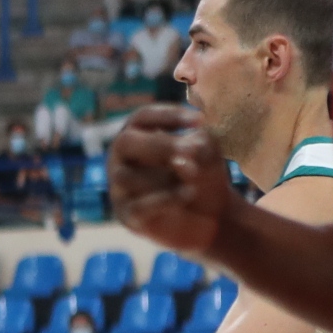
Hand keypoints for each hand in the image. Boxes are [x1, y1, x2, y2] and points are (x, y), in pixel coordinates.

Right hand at [109, 106, 234, 251]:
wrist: (212, 215)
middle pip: (125, 143)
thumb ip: (198, 143)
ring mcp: (121, 189)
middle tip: (190, 150)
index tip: (200, 120)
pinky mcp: (129, 217)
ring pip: (127, 177)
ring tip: (194, 174)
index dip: (168, 116)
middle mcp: (122, 160)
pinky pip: (139, 207)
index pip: (142, 118)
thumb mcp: (208, 152)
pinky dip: (166, 199)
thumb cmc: (204, 173)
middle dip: (159, 145)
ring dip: (164, 174)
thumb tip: (183, 155)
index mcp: (139, 135)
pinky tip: (189, 193)